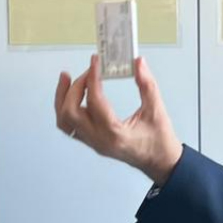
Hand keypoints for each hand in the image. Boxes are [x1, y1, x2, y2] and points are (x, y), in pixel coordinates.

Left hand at [54, 55, 182, 184]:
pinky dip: (65, 108)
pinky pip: (69, 126)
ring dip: (62, 98)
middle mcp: (98, 140)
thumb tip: (138, 62)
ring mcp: (92, 142)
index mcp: (114, 133)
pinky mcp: (91, 142)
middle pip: (70, 112)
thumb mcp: (157, 111)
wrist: (159, 162)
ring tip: (66, 78)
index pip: (94, 101)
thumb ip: (147, 85)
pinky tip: (72, 95)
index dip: (92, 77)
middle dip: (74, 87)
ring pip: (64, 121)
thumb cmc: (159, 140)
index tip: (96, 61)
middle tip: (88, 71)